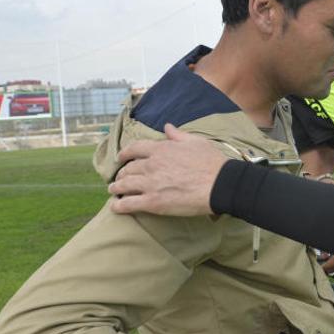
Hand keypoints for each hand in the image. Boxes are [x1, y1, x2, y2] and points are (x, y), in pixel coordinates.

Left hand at [109, 123, 227, 215]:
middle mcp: (152, 164)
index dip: (124, 153)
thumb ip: (178, 135)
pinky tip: (115, 207)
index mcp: (161, 149)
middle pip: (128, 168)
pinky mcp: (153, 202)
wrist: (219, 184)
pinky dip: (118, 205)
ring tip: (114, 190)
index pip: (135, 148)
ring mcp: (150, 184)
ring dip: (117, 187)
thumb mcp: (196, 141)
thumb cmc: (211, 162)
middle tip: (120, 178)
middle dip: (122, 173)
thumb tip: (167, 127)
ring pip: (124, 184)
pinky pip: (128, 204)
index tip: (121, 157)